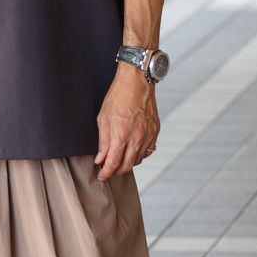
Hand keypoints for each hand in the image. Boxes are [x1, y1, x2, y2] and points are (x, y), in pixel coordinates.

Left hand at [94, 62, 159, 177]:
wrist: (136, 81)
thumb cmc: (118, 96)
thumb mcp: (103, 118)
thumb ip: (103, 141)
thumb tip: (101, 158)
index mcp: (120, 135)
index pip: (113, 163)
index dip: (106, 173)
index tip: (101, 175)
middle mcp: (136, 138)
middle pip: (126, 166)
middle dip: (116, 171)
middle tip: (109, 170)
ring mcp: (147, 136)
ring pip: (138, 160)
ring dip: (128, 164)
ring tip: (120, 160)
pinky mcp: (155, 131)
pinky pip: (148, 151)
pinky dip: (140, 155)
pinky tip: (133, 151)